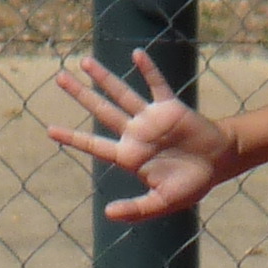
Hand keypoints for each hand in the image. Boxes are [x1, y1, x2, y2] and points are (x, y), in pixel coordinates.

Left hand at [47, 52, 235, 220]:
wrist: (217, 164)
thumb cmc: (189, 186)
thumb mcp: (162, 203)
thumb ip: (137, 210)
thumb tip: (108, 213)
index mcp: (129, 157)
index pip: (95, 145)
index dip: (73, 138)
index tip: (50, 131)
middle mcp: (135, 134)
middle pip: (102, 111)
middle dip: (81, 95)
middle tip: (59, 78)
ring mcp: (151, 119)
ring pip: (122, 94)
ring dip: (104, 78)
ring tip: (84, 62)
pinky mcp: (170, 107)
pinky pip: (156, 85)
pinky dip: (148, 70)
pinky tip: (136, 54)